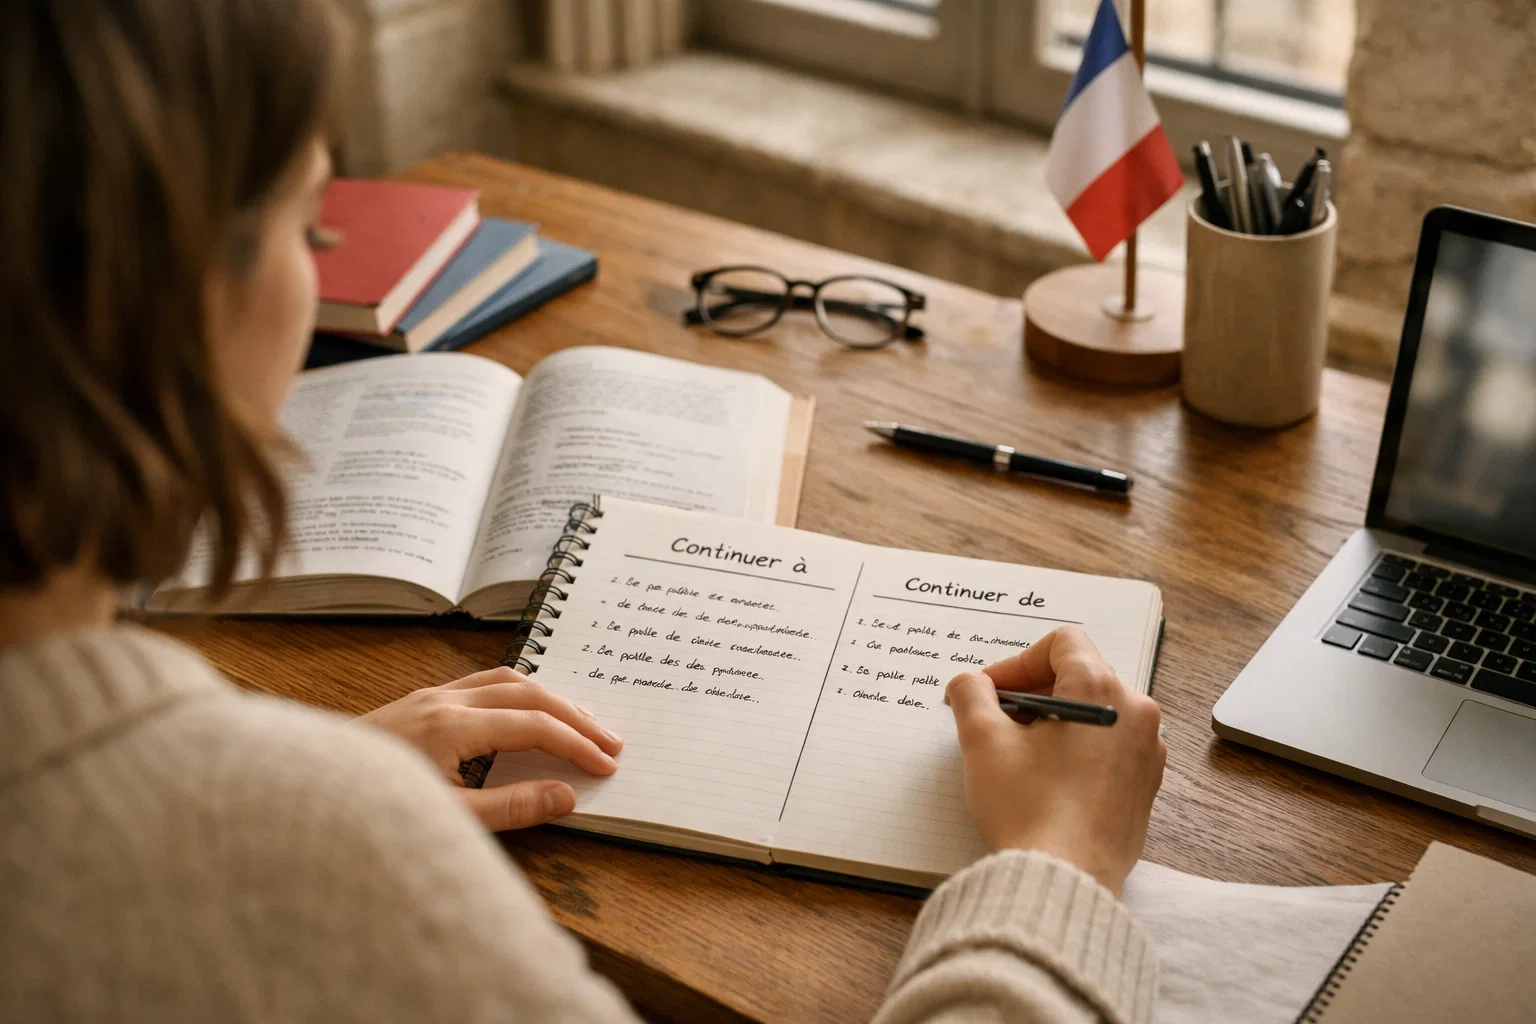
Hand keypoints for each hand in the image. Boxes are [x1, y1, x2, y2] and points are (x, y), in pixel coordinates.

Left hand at [358, 667, 622, 831]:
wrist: (305, 795)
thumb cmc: (371, 812)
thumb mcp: (446, 820)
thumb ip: (510, 807)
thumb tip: (566, 795)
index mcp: (452, 726)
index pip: (534, 726)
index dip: (576, 745)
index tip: (605, 766)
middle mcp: (443, 701)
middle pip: (528, 694)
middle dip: (575, 717)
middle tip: (610, 742)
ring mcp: (428, 696)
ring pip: (505, 679)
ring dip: (549, 698)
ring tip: (580, 722)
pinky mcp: (418, 702)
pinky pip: (481, 683)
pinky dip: (517, 693)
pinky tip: (526, 711)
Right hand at [946, 626, 1164, 895]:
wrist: (1066, 881)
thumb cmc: (1029, 810)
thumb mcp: (983, 742)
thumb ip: (971, 695)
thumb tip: (970, 683)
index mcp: (1102, 691)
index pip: (1062, 643)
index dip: (1018, 661)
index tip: (990, 692)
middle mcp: (1136, 714)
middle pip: (1079, 677)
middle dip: (1032, 692)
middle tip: (995, 721)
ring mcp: (1147, 752)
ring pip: (1095, 714)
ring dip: (1054, 721)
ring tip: (1018, 753)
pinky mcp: (1145, 786)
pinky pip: (1109, 748)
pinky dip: (1076, 750)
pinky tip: (1045, 780)